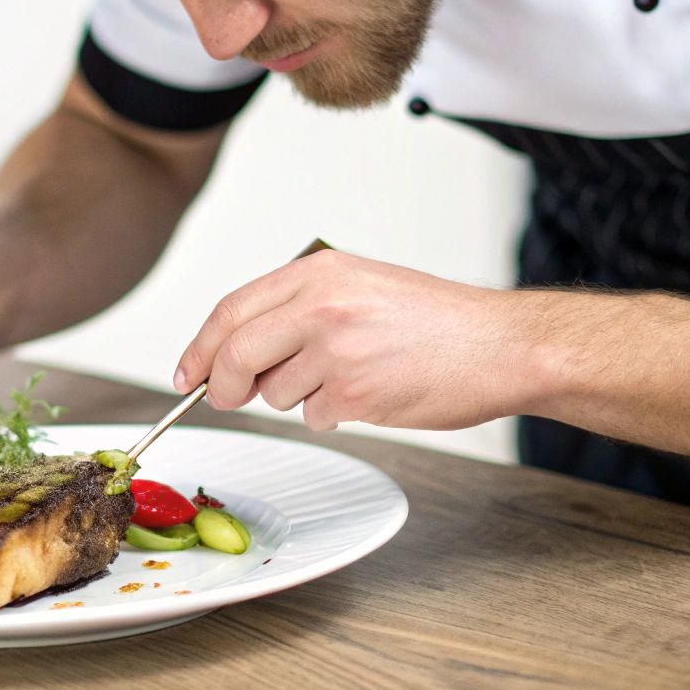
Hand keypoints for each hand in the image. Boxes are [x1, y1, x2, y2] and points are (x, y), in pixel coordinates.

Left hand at [172, 249, 533, 431]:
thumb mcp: (360, 286)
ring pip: (274, 392)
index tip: (189, 374)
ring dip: (298, 396)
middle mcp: (321, 306)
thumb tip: (237, 350)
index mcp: (318, 274)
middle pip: (236, 355)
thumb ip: (298, 308)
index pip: (231, 310)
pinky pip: (314, 415)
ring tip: (350, 376)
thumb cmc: (437, 321)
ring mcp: (336, 350)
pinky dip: (334, 413)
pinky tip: (372, 393)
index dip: (201, 348)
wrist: (501, 345)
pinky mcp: (355, 392)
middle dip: (224, 386)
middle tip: (229, 397)